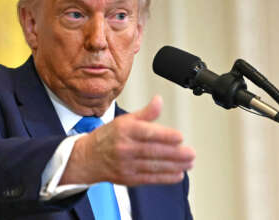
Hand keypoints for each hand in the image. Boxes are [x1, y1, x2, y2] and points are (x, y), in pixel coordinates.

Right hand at [59, 95, 195, 185]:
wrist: (88, 158)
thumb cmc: (108, 137)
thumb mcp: (125, 119)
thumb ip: (146, 113)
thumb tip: (159, 101)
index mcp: (125, 130)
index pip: (147, 133)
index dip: (165, 135)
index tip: (180, 137)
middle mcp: (125, 148)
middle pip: (153, 151)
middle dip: (174, 154)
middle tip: (190, 153)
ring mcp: (127, 165)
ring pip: (153, 166)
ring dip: (174, 166)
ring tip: (188, 163)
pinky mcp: (129, 178)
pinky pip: (149, 178)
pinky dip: (165, 177)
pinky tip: (177, 174)